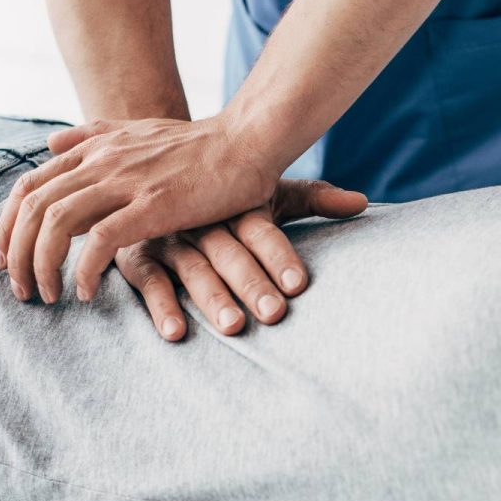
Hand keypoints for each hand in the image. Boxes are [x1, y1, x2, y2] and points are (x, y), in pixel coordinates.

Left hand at [0, 114, 289, 304]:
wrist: (247, 141)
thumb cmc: (203, 145)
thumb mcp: (138, 130)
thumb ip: (93, 137)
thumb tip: (50, 144)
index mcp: (96, 148)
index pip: (29, 187)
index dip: (9, 225)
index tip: (9, 258)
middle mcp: (102, 161)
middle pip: (31, 208)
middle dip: (16, 253)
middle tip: (21, 288)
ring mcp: (126, 181)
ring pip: (56, 223)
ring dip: (42, 265)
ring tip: (47, 295)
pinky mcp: (154, 205)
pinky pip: (100, 241)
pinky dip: (86, 269)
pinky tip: (87, 291)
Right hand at [114, 178, 366, 340]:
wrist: (151, 168)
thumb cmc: (224, 193)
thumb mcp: (267, 192)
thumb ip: (314, 199)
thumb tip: (363, 202)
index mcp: (234, 203)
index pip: (261, 229)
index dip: (279, 255)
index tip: (298, 284)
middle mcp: (202, 218)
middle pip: (230, 252)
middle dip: (252, 283)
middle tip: (274, 314)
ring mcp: (168, 236)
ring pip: (193, 269)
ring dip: (212, 298)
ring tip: (234, 326)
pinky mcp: (137, 255)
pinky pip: (148, 281)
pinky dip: (160, 306)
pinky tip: (176, 332)